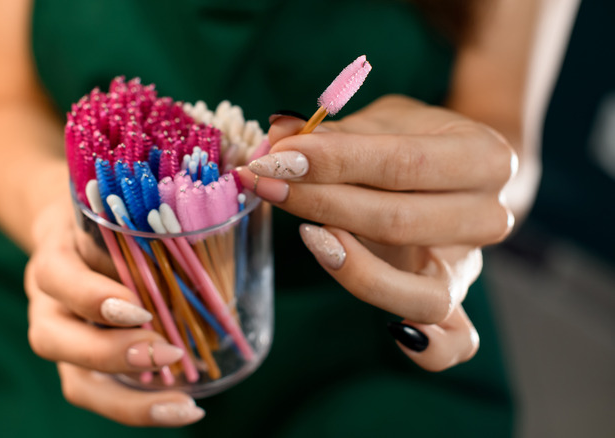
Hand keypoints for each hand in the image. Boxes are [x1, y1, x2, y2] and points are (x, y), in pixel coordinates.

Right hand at [24, 197, 204, 425]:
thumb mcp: (114, 207)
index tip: (139, 309)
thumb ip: (139, 222)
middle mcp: (48, 306)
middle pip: (54, 341)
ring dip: (129, 402)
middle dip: (112, 355)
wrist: (69, 226)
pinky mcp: (81, 364)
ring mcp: (63, 340)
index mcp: (53, 259)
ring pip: (76, 383)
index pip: (58, 278)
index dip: (93, 298)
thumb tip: (202, 237)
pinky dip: (141, 407)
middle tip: (168, 354)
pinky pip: (102, 394)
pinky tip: (183, 407)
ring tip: (183, 406)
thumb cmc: (102, 214)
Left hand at [240, 95, 515, 370]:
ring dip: (355, 268)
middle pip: (400, 221)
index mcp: (485, 157)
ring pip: (424, 291)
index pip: (404, 162)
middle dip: (322, 202)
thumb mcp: (382, 120)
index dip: (335, 161)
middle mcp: (489, 216)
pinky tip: (391, 332)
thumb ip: (334, 131)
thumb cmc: (414, 141)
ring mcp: (471, 266)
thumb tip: (279, 131)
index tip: (278, 157)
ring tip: (308, 236)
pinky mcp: (454, 303)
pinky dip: (429, 347)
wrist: (460, 173)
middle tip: (267, 183)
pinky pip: (456, 342)